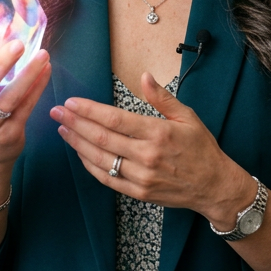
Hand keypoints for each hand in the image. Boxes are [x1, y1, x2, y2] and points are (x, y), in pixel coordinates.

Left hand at [50, 72, 254, 227]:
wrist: (213, 186)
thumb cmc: (201, 149)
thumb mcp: (187, 117)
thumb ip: (163, 98)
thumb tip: (145, 77)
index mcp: (158, 133)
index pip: (115, 120)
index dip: (89, 110)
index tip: (72, 102)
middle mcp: (147, 156)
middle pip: (101, 138)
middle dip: (75, 123)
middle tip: (57, 112)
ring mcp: (141, 177)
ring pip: (100, 159)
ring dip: (77, 144)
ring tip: (62, 130)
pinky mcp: (138, 192)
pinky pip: (107, 178)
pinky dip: (90, 165)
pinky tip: (79, 152)